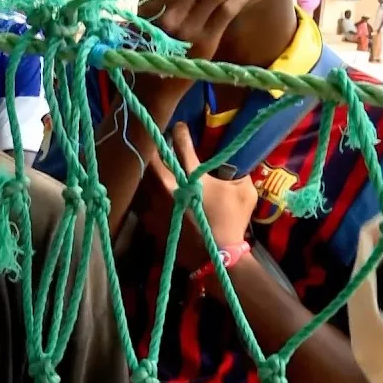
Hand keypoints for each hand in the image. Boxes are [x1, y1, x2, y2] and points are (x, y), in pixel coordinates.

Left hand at [137, 124, 258, 270]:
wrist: (216, 256)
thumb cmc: (232, 222)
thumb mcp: (243, 192)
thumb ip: (235, 173)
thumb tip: (231, 161)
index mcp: (191, 177)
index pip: (183, 147)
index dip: (180, 133)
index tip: (178, 126)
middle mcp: (168, 187)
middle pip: (152, 159)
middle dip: (153, 146)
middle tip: (155, 139)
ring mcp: (155, 204)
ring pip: (141, 179)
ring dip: (144, 169)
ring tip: (147, 162)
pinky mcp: (149, 220)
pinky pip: (139, 201)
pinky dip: (141, 193)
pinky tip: (145, 190)